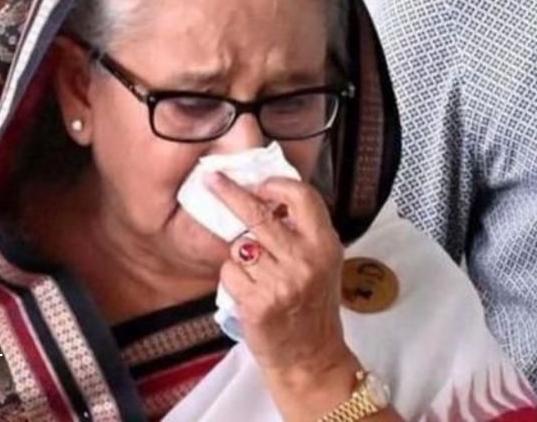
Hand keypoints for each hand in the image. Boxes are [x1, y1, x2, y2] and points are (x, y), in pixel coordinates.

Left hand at [208, 173, 362, 418]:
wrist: (311, 358)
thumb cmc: (312, 306)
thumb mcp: (323, 263)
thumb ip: (302, 231)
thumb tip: (267, 196)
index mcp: (325, 245)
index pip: (301, 197)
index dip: (276, 184)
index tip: (258, 183)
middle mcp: (305, 260)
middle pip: (258, 214)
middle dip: (230, 193)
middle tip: (211, 179)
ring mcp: (281, 282)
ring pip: (239, 246)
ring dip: (240, 257)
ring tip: (259, 276)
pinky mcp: (258, 303)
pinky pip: (229, 273)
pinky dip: (233, 280)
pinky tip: (251, 293)